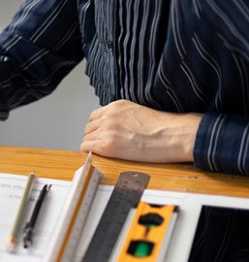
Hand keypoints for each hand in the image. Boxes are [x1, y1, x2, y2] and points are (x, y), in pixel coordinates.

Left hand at [80, 99, 201, 162]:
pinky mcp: (107, 145)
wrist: (175, 136)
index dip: (98, 127)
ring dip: (94, 145)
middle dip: (95, 136)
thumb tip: (118, 129)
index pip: (95, 116)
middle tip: (104, 145)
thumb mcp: (140, 113)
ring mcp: (107, 130)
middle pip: (89, 128)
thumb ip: (124, 118)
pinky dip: (90, 152)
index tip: (101, 134)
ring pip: (87, 138)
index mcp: (117, 106)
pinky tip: (101, 156)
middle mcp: (109, 116)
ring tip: (106, 152)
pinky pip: (86, 148)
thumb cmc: (166, 128)